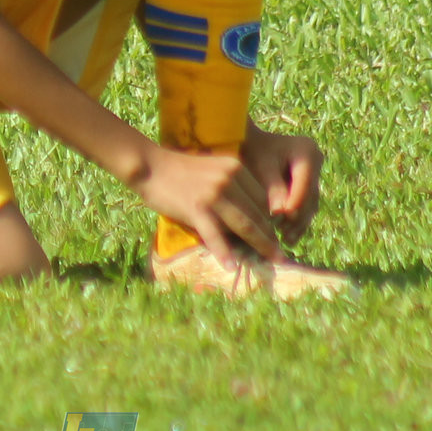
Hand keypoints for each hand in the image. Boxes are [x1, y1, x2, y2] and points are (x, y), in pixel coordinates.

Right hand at [132, 147, 281, 262]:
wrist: (150, 165)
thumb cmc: (179, 170)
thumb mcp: (213, 171)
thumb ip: (231, 188)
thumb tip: (247, 218)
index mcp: (235, 167)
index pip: (261, 198)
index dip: (270, 219)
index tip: (276, 235)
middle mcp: (228, 179)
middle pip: (257, 212)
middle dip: (271, 235)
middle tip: (281, 255)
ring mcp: (213, 194)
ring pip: (244, 224)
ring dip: (261, 245)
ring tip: (273, 261)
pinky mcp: (196, 208)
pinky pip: (214, 235)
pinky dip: (224, 251)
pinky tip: (232, 266)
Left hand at [240, 123, 323, 246]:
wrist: (251, 145)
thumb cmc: (253, 151)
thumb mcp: (261, 166)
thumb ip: (273, 187)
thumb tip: (280, 213)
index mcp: (307, 151)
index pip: (304, 181)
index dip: (295, 201)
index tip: (282, 217)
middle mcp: (316, 162)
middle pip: (309, 195)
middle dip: (296, 216)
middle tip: (284, 234)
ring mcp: (314, 176)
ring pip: (310, 204)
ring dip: (298, 223)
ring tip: (285, 239)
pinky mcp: (309, 188)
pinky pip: (306, 208)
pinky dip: (297, 223)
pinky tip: (287, 238)